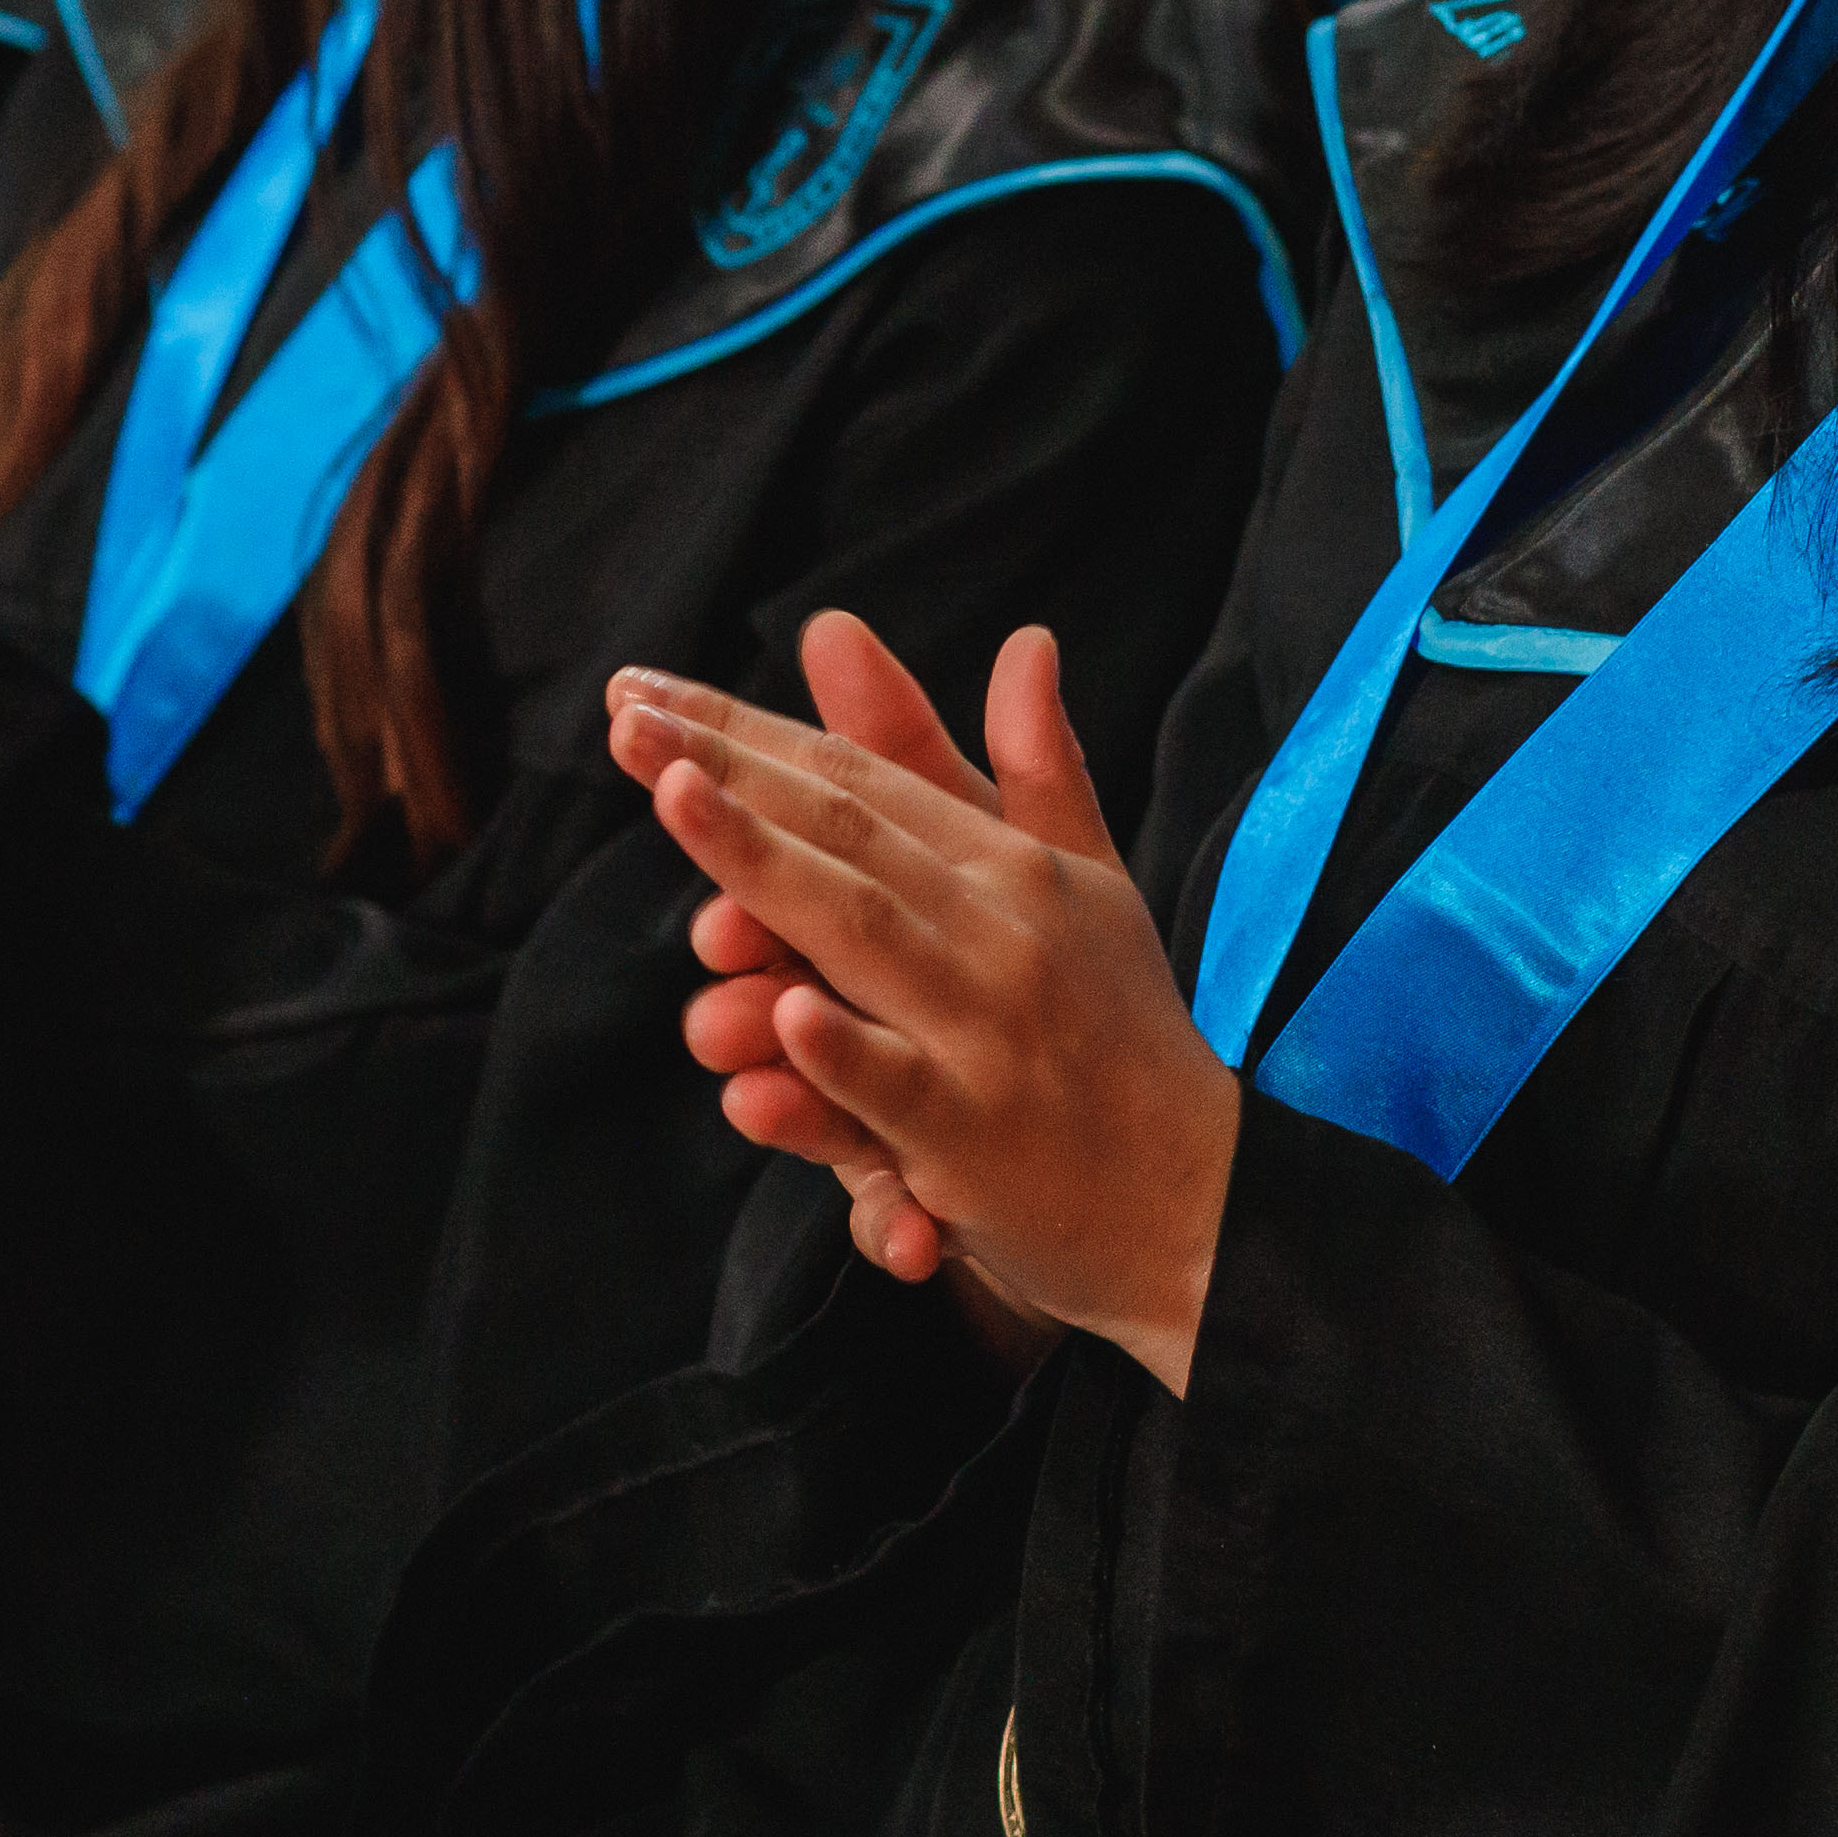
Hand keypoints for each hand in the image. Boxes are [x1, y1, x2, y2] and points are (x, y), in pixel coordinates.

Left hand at [613, 614, 1236, 1396]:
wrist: (1210, 1200)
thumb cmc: (1125, 1036)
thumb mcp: (1084, 885)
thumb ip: (1030, 767)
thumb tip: (1028, 636)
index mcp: (1011, 866)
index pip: (858, 779)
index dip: (748, 730)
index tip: (644, 691)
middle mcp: (998, 930)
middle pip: (844, 830)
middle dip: (728, 766)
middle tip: (628, 718)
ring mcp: (985, 1030)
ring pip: (861, 933)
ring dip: (764, 863)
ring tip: (676, 798)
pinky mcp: (975, 1135)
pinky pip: (895, 1088)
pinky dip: (839, 1050)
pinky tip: (777, 1010)